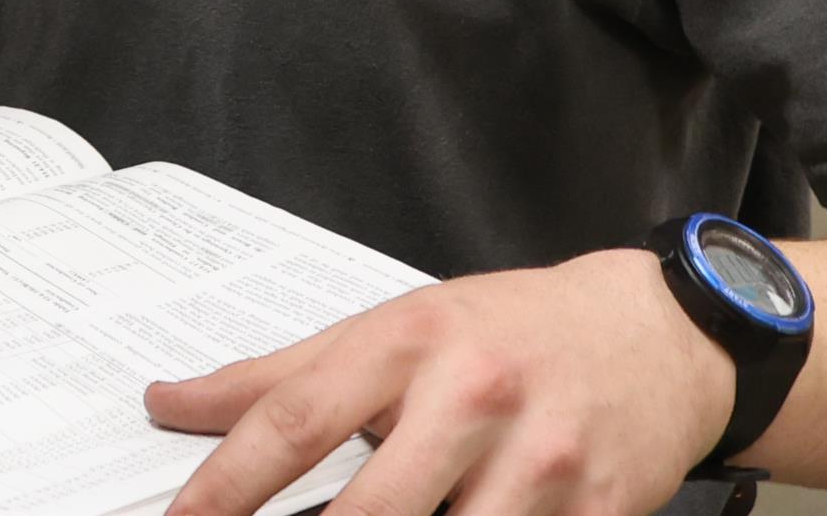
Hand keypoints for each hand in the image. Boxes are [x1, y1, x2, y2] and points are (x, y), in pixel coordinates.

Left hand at [150, 249, 735, 515]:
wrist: (656, 332)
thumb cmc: (506, 330)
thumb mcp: (388, 329)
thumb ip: (278, 376)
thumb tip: (170, 403)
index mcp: (406, 343)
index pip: (294, 421)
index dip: (227, 482)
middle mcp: (472, 396)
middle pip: (372, 507)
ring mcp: (541, 459)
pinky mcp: (600, 510)